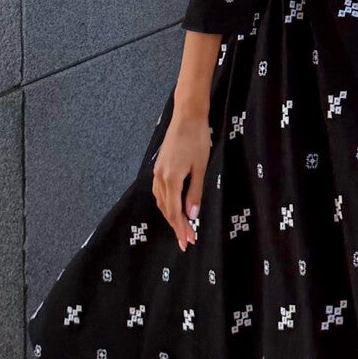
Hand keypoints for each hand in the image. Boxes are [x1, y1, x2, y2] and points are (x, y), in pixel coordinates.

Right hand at [152, 110, 209, 251]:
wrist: (187, 117)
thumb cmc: (197, 140)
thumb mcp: (200, 168)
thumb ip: (194, 193)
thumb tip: (192, 215)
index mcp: (170, 179)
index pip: (175, 212)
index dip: (181, 228)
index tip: (188, 241)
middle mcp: (159, 178)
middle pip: (166, 209)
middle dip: (176, 226)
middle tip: (187, 240)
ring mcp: (157, 172)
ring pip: (161, 201)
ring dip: (170, 216)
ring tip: (182, 228)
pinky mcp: (158, 167)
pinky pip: (159, 192)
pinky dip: (166, 204)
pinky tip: (172, 208)